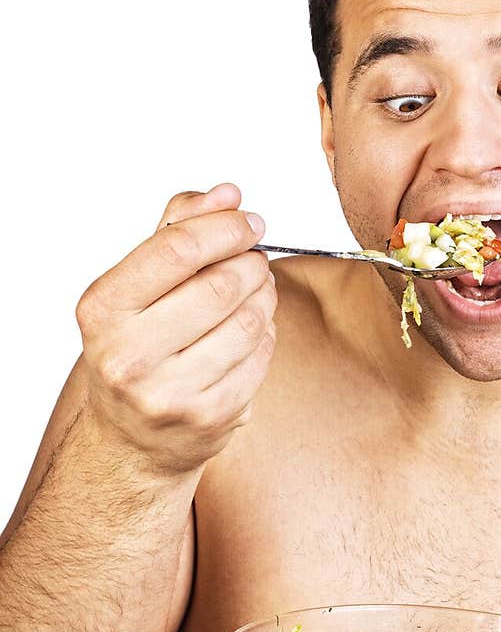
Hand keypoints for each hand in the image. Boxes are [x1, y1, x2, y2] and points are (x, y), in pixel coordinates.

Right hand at [76, 183, 276, 475]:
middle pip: (220, 285)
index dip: (224, 227)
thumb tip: (227, 194)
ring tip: (256, 293)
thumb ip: (178, 230)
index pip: (177, 249)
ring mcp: (168, 392)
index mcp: (104, 309)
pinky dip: (265, 335)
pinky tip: (251, 332)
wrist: (131, 437)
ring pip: (248, 321)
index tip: (248, 221)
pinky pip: (260, 357)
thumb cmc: (137, 348)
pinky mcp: (208, 417)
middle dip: (251, 263)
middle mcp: (128, 355)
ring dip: (265, 297)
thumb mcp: (138, 286)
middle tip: (255, 260)